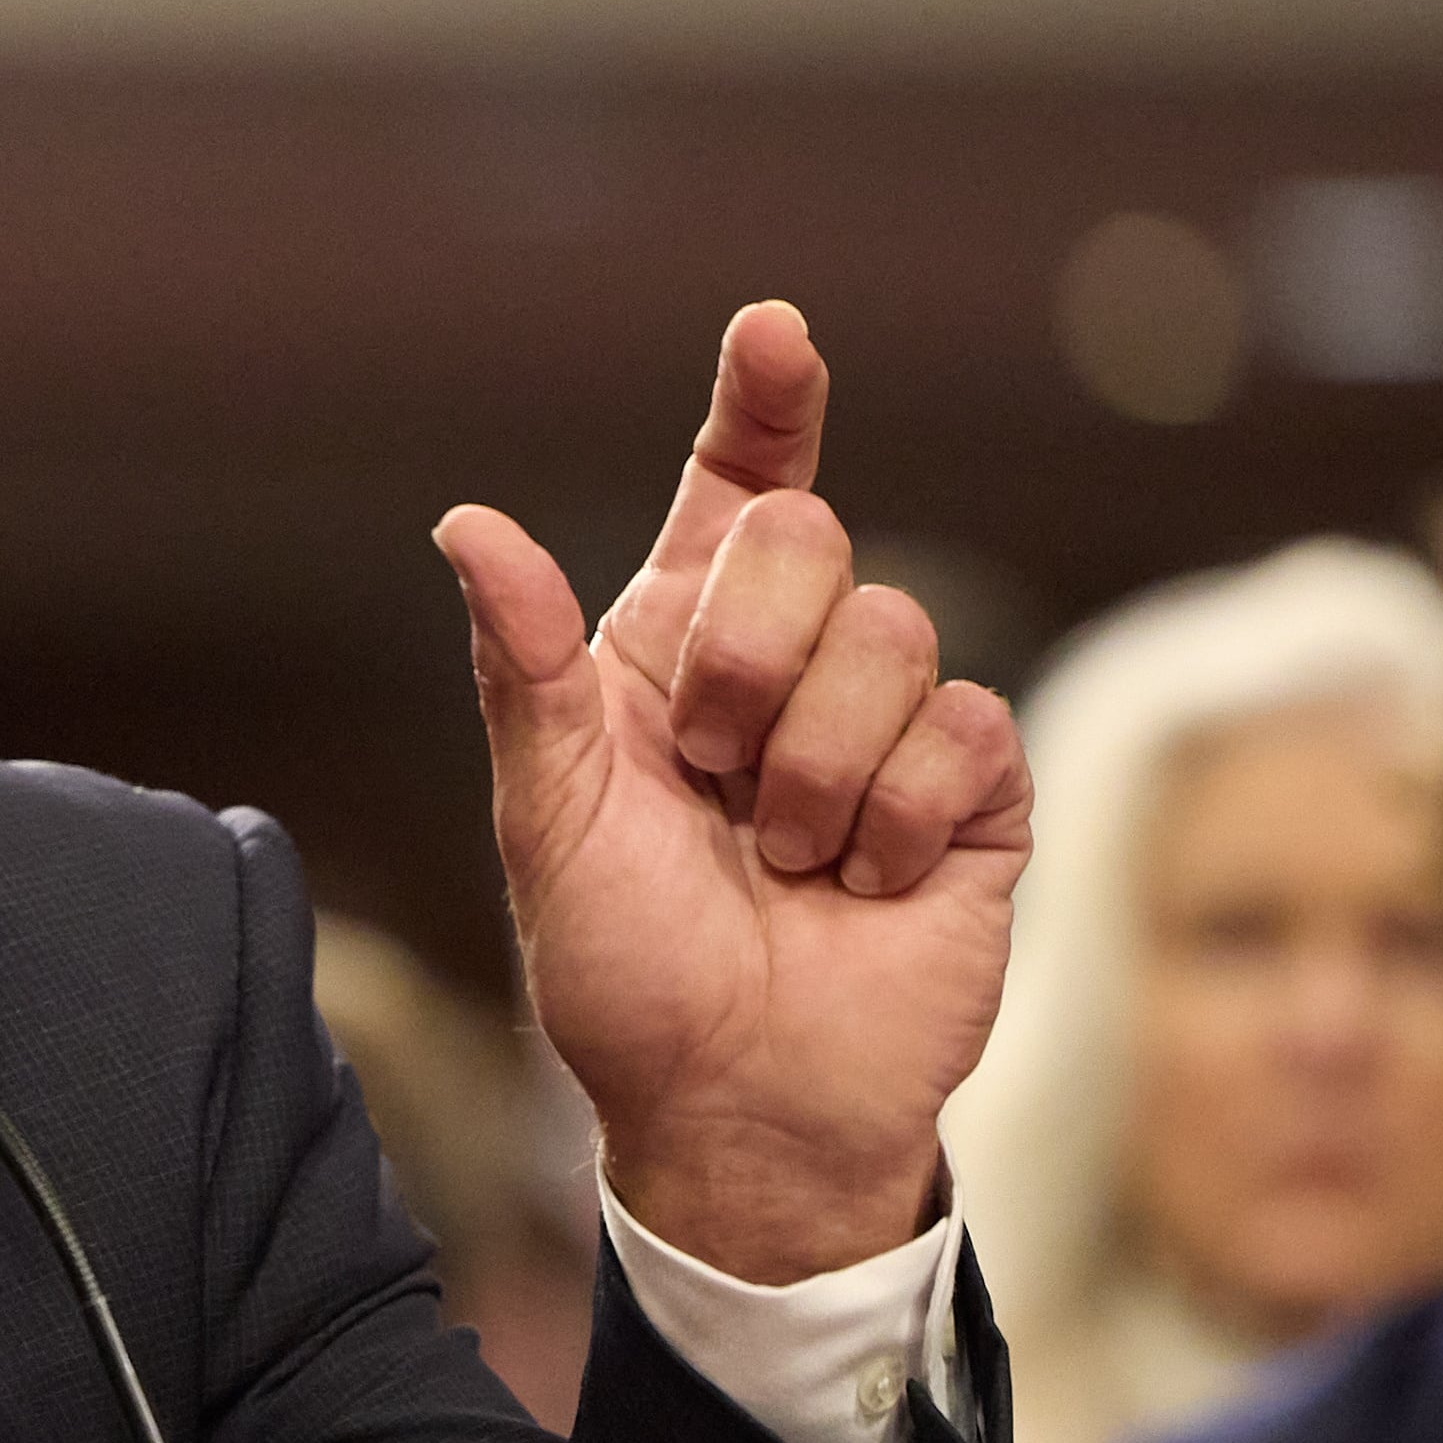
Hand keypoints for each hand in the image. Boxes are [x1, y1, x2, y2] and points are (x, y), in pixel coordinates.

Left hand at [437, 301, 1026, 1285]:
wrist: (737, 1111)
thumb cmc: (629, 976)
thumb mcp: (549, 821)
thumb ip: (527, 668)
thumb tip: (467, 524)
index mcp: (676, 654)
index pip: (736, 492)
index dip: (764, 405)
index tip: (774, 331)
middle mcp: (790, 668)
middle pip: (812, 539)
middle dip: (748, 654)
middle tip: (713, 773)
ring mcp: (893, 724)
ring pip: (894, 634)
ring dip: (814, 766)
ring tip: (784, 861)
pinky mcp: (975, 795)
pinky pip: (963, 730)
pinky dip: (892, 818)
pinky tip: (863, 886)